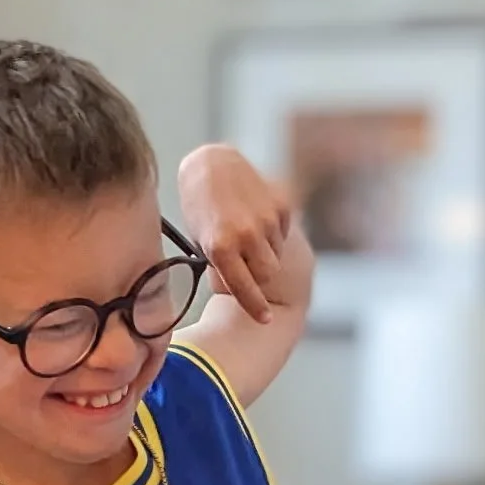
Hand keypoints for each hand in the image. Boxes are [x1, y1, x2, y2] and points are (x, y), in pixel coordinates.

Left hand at [177, 144, 294, 323]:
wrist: (212, 164)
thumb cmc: (201, 207)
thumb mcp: (203, 240)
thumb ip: (222, 264)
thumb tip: (242, 286)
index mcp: (221, 247)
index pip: (244, 288)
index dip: (256, 307)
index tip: (266, 319)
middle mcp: (246, 234)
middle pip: (267, 274)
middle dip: (260, 275)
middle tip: (247, 263)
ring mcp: (265, 218)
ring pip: (276, 254)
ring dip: (266, 251)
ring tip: (248, 233)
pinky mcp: (280, 203)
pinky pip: (284, 231)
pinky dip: (273, 231)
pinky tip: (256, 216)